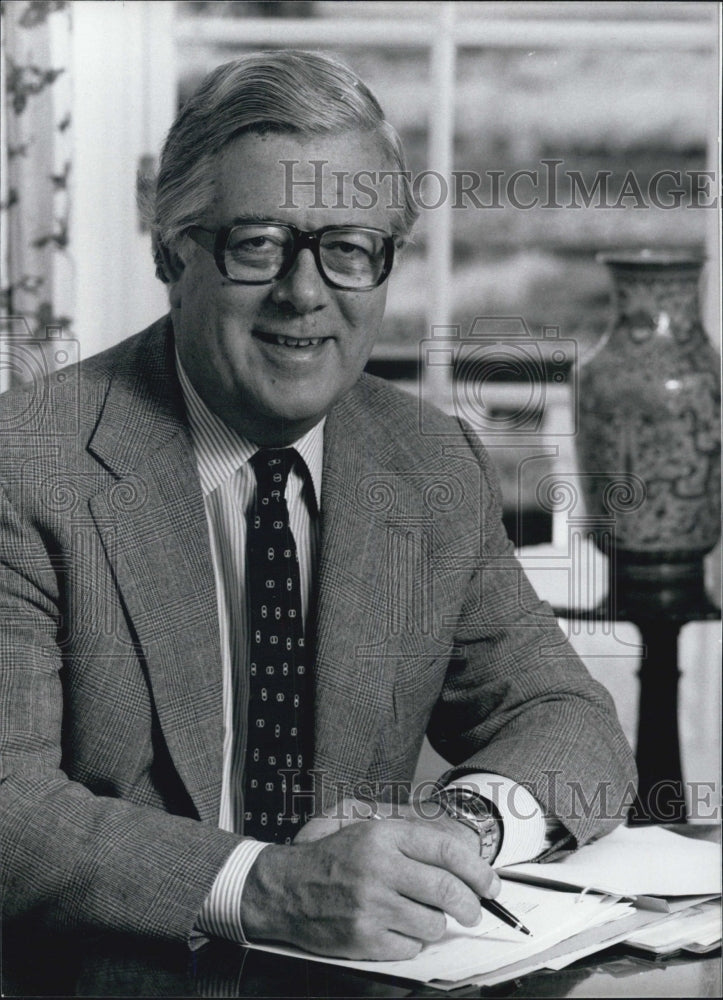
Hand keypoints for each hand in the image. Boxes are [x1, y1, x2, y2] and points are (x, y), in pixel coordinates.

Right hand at [240, 814, 500, 959]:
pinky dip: (411, 942)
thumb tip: (457, 854)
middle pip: (447, 890)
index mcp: (384, 835)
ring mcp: (372, 906)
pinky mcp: (364, 938)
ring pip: (433, 924)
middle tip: (472, 911)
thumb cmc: (329, 858)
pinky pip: (410, 947)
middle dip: (469, 905)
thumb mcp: (364, 826)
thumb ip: (408, 835)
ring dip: (436, 925)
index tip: (491, 884)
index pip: (446, 851)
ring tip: (421, 917)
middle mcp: (380, 868)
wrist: (284, 889)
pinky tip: (396, 929)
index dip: (478, 870)